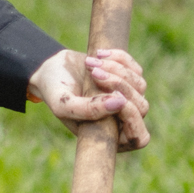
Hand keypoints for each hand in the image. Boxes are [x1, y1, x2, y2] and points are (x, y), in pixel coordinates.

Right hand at [26, 46, 150, 151]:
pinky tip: (98, 54)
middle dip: (119, 86)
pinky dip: (119, 59)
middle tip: (94, 74)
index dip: (133, 119)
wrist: (52, 69)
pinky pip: (136, 69)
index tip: (116, 99)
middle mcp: (121, 119)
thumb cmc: (55, 93)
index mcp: (108, 134)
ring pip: (140, 86)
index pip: (139, 138)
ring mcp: (127, 99)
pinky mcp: (128, 79)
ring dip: (116, 71)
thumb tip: (121, 103)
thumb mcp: (64, 105)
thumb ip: (88, 110)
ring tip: (90, 63)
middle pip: (141, 107)